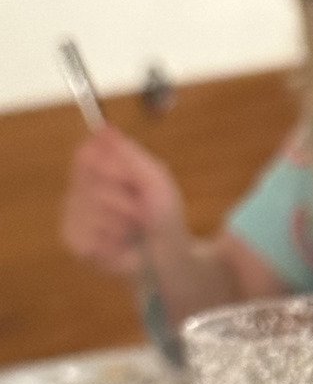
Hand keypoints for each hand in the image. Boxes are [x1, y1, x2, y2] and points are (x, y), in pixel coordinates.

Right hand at [60, 126, 185, 275]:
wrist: (168, 255)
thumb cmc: (163, 215)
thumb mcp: (155, 178)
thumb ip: (130, 153)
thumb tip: (105, 128)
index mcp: (98, 168)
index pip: (86, 155)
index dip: (112, 168)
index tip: (131, 180)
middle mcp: (80, 188)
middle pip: (91, 182)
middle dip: (124, 198)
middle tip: (140, 210)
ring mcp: (74, 215)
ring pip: (93, 210)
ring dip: (122, 223)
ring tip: (132, 230)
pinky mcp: (74, 242)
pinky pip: (88, 235)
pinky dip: (112, 242)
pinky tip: (119, 245)